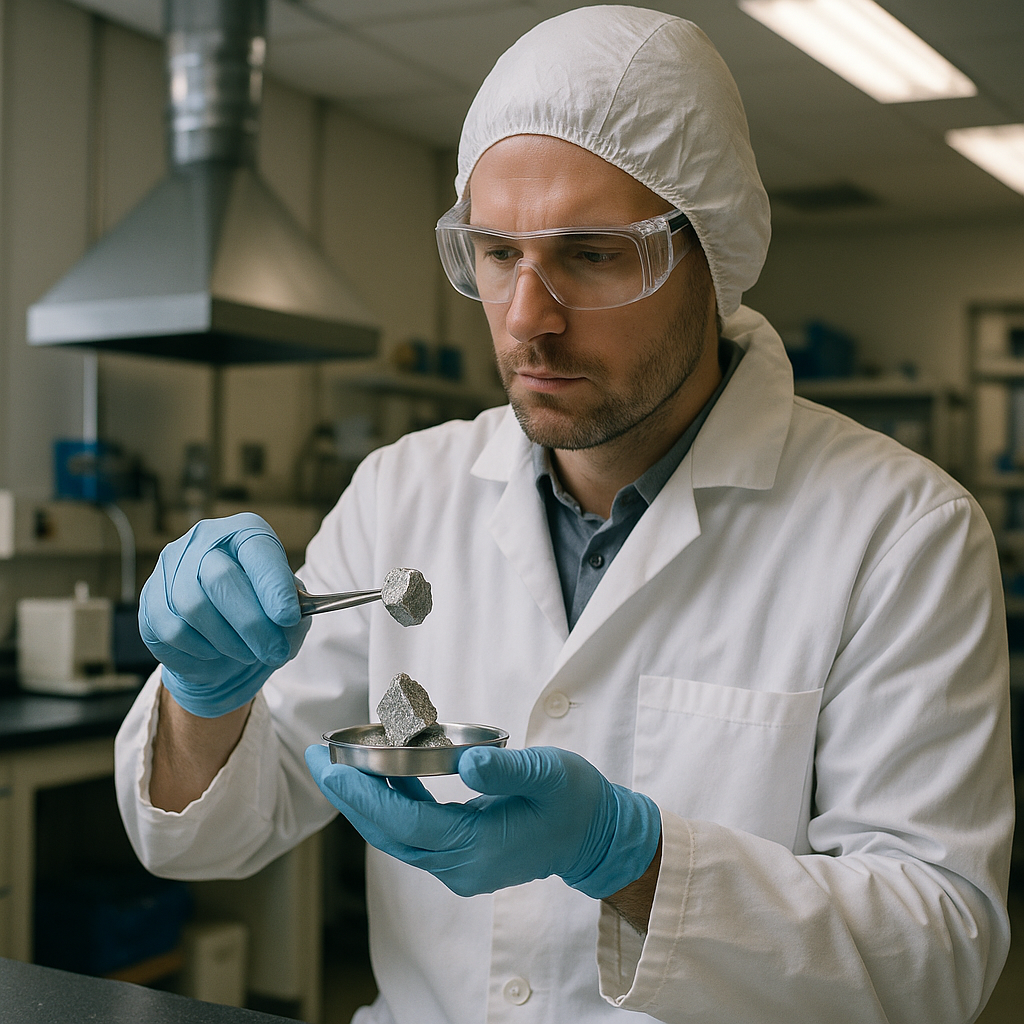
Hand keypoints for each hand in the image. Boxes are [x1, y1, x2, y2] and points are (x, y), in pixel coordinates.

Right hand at [139, 513, 309, 717]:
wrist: (223, 645)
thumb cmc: (262, 615)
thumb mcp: (289, 609)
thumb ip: (294, 608)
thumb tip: (289, 616)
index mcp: (243, 532)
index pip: (257, 549)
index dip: (273, 584)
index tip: (289, 618)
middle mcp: (203, 540)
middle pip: (220, 578)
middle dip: (251, 623)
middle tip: (274, 652)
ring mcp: (171, 566)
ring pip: (193, 607)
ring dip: (227, 640)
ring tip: (248, 654)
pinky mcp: (150, 597)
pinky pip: (170, 629)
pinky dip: (198, 649)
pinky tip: (215, 653)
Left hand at [304, 743, 660, 898]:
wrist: (596, 837)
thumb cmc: (576, 801)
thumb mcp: (549, 774)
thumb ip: (507, 769)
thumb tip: (465, 761)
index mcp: (478, 848)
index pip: (406, 826)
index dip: (366, 797)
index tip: (333, 768)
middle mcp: (460, 867)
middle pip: (389, 835)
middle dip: (349, 796)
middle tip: (317, 756)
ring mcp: (459, 866)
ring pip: (396, 837)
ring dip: (364, 801)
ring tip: (337, 763)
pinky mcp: (461, 856)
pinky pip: (414, 833)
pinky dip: (392, 804)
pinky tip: (382, 773)